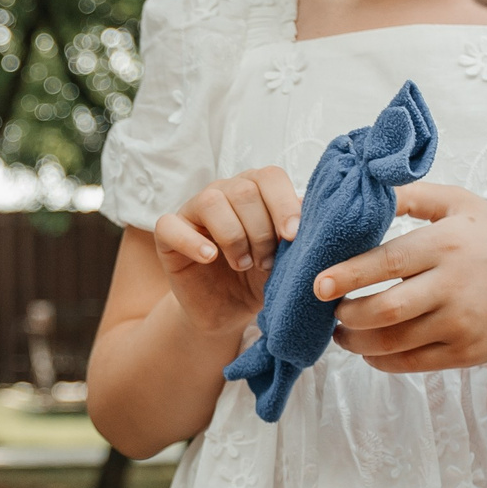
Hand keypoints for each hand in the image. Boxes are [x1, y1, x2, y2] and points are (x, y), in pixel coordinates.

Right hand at [151, 167, 301, 341]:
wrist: (228, 310)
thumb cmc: (259, 278)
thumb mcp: (286, 259)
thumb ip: (300, 236)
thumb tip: (317, 217)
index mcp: (256, 191)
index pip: (270, 177)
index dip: (283, 204)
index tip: (293, 236)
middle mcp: (224, 192)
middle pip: (243, 190)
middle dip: (261, 230)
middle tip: (267, 261)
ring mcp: (194, 211)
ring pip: (211, 201)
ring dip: (234, 236)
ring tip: (243, 264)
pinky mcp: (169, 234)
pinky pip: (171, 225)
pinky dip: (192, 241)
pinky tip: (210, 257)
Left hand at [320, 183, 486, 372]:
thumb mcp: (463, 205)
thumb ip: (414, 195)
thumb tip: (366, 189)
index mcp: (447, 245)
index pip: (388, 262)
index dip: (348, 274)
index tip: (318, 283)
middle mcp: (452, 285)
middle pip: (385, 308)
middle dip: (347, 315)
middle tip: (329, 310)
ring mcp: (460, 323)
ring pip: (393, 341)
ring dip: (356, 341)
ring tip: (342, 332)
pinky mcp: (465, 353)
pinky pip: (410, 363)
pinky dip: (381, 360)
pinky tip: (368, 349)